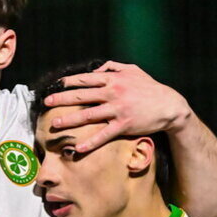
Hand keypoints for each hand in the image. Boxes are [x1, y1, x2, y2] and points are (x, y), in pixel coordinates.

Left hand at [43, 61, 191, 151]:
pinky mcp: (124, 125)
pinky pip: (103, 135)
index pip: (85, 79)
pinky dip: (91, 143)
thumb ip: (113, 67)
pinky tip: (78, 149)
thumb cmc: (149, 88)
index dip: (67, 83)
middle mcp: (112, 93)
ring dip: (69, 121)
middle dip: (61, 99)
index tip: (54, 86)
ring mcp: (117, 110)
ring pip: (88, 115)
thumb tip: (96, 68)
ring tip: (54, 125)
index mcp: (113, 79)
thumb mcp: (133, 70)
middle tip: (46, 103)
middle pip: (81, 96)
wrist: (170, 105)